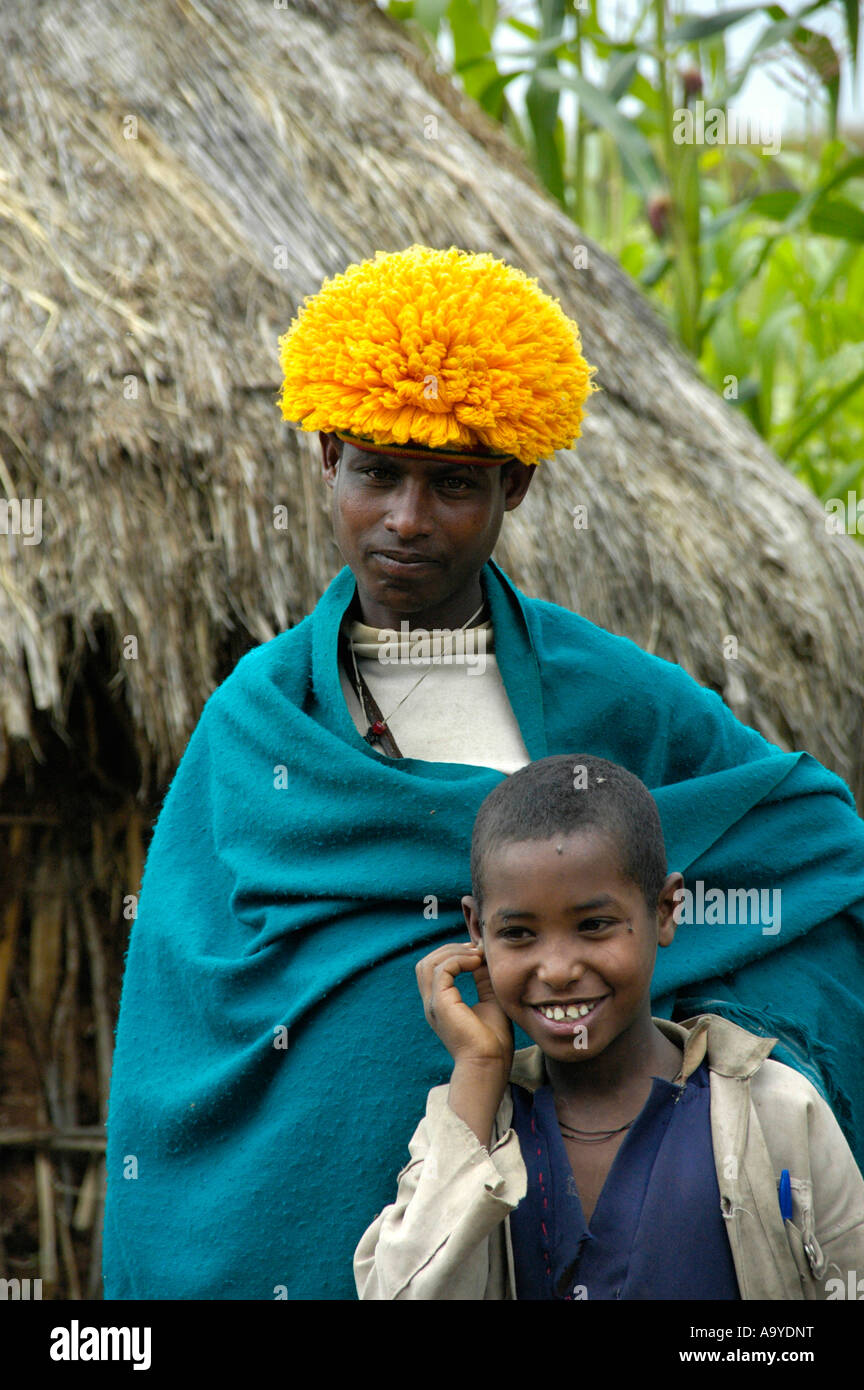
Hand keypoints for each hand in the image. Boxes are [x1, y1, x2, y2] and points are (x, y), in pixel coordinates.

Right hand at [416, 941, 512, 1071]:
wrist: (490, 1064)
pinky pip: (441, 970)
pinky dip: (458, 960)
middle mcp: (432, 1004)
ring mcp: (433, 1004)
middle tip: (475, 950)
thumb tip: (481, 957)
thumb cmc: (493, 1041)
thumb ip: (483, 979)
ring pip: (429, 963)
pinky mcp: (440, 1004)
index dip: (452, 955)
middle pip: (426, 963)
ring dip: (454, 952)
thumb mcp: (489, 1000)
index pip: (432, 970)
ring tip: (476, 956)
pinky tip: (476, 963)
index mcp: (440, 1005)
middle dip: (450, 950)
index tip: (476, 952)